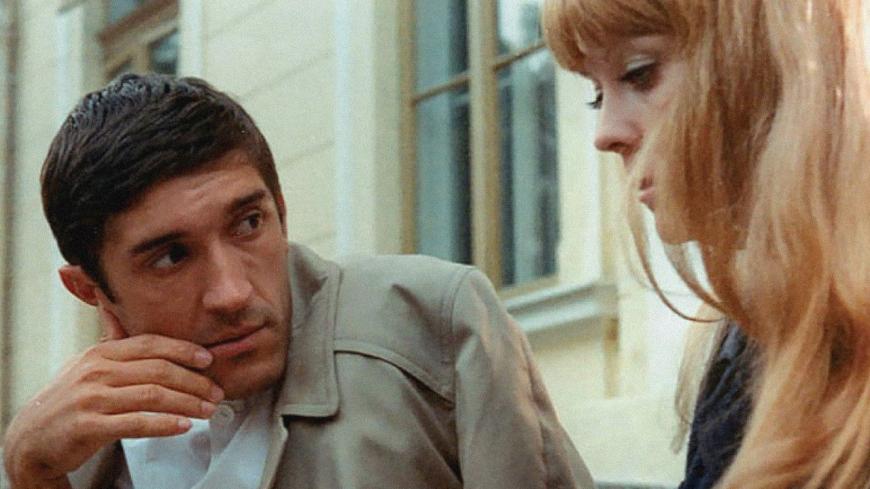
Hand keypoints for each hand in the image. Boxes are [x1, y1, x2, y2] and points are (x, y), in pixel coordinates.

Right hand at [2, 306, 223, 487]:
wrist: (30, 439)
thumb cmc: (67, 400)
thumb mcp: (87, 365)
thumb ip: (112, 342)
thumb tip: (117, 308)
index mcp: (102, 353)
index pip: (151, 344)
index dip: (183, 350)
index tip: (208, 358)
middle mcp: (97, 371)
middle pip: (159, 370)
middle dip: (194, 381)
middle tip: (216, 392)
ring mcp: (92, 398)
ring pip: (153, 395)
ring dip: (187, 403)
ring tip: (208, 410)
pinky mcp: (88, 426)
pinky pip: (136, 423)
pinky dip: (164, 424)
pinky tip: (184, 425)